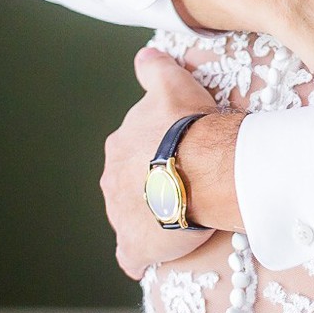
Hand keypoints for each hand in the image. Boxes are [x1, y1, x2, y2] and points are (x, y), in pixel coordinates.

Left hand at [101, 49, 227, 279]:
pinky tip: (153, 257)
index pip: (132, 152)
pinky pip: (132, 255)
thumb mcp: (172, 85)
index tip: (179, 155)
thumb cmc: (189, 126)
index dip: (156, 154)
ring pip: (131, 217)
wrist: (201, 168)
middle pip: (129, 185)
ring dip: (150, 218)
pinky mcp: (135, 245)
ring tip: (181, 217)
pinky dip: (140, 257)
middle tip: (184, 186)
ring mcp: (121, 215)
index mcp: (119, 148)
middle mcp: (112, 181)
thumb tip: (144, 54)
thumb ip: (154, 70)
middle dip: (150, 186)